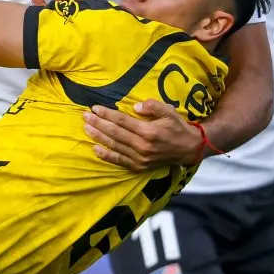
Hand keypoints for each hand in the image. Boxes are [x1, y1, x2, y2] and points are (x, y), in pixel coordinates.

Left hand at [83, 100, 201, 171]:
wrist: (188, 149)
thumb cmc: (177, 127)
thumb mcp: (169, 111)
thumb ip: (153, 106)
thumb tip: (135, 106)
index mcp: (149, 131)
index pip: (122, 121)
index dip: (107, 114)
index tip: (95, 108)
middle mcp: (142, 146)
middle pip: (114, 133)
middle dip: (98, 124)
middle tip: (84, 116)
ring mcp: (140, 159)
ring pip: (114, 146)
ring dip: (98, 137)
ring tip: (86, 128)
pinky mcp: (139, 167)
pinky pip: (119, 161)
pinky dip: (106, 155)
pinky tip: (95, 149)